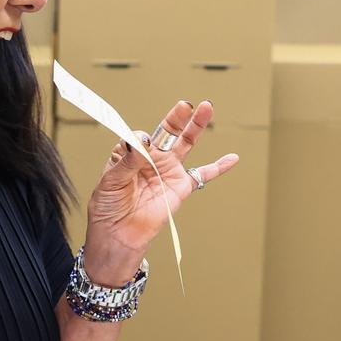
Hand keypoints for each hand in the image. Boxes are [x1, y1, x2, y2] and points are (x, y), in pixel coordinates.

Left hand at [82, 100, 239, 285]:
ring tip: (206, 107)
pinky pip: (203, 175)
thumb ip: (127, 160)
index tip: (140, 145)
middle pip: (167, 132)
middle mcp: (151, 158)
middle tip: (186, 105)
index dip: (141, 140)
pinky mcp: (180, 187)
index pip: (140, 137)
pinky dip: (219, 167)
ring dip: (196, 126)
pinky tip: (232, 158)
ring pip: (185, 143)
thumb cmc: (107, 207)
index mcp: (130, 153)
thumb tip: (142, 141)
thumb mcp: (111, 180)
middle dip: (177, 117)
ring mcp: (168, 171)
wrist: (117, 235)